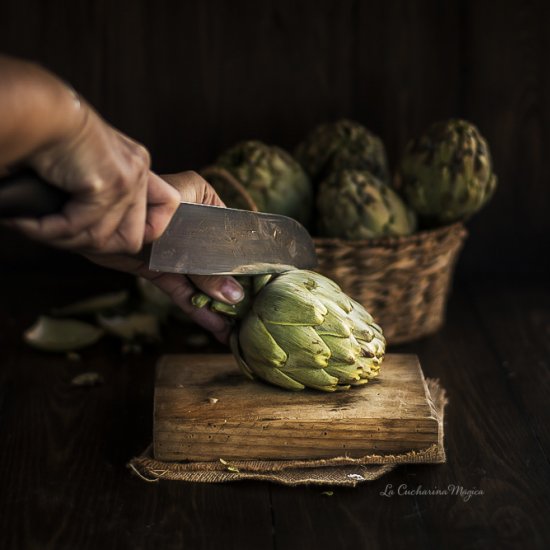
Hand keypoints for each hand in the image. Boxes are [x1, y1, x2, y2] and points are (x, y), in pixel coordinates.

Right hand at [5, 103, 179, 253]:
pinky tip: (26, 222)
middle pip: (131, 239)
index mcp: (136, 166)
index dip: (139, 232)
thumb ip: (96, 197)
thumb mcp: (83, 168)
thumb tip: (86, 236)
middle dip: (91, 246)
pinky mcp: (107, 185)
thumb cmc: (48, 134)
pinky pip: (76, 228)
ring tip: (34, 227)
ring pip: (99, 239)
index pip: (164, 209)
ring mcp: (126, 180)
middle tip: (58, 236)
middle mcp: (138, 171)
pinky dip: (47, 230)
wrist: (35, 110)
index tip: (102, 236)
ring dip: (62, 239)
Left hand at [85, 171, 243, 342]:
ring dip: (217, 305)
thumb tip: (234, 296)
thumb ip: (206, 267)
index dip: (249, 262)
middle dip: (234, 289)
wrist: (89, 220)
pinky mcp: (158, 269)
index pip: (236, 235)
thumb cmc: (140, 207)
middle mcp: (195, 225)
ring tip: (236, 329)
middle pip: (221, 262)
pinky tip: (216, 328)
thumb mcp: (182, 237)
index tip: (265, 286)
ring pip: (202, 280)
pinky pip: (181, 290)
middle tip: (253, 314)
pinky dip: (196, 308)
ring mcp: (176, 249)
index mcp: (206, 202)